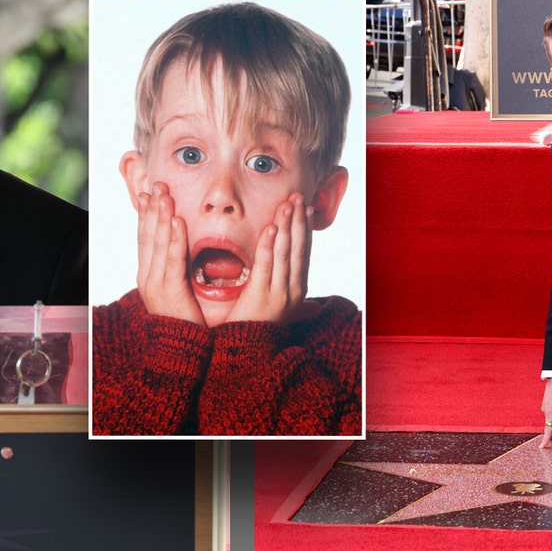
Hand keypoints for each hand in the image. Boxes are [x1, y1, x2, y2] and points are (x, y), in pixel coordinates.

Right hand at [135, 182, 204, 325]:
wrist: (180, 351)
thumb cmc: (183, 320)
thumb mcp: (176, 288)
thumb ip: (176, 267)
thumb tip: (181, 246)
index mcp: (148, 275)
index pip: (145, 239)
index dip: (146, 215)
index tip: (148, 193)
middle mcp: (148, 277)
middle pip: (148, 236)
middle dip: (153, 208)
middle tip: (157, 185)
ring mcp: (156, 285)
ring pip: (158, 243)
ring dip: (161, 216)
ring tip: (165, 195)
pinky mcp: (170, 292)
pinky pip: (173, 260)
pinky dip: (174, 239)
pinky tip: (177, 222)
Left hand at [226, 193, 311, 323]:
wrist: (246, 354)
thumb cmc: (257, 328)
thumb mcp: (277, 307)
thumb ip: (285, 291)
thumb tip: (300, 288)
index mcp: (297, 289)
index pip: (304, 252)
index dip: (305, 228)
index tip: (306, 207)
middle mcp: (293, 289)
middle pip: (298, 248)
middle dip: (299, 220)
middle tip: (299, 196)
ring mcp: (279, 292)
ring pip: (286, 252)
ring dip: (287, 225)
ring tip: (288, 204)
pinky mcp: (262, 295)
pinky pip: (266, 264)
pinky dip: (270, 244)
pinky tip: (271, 226)